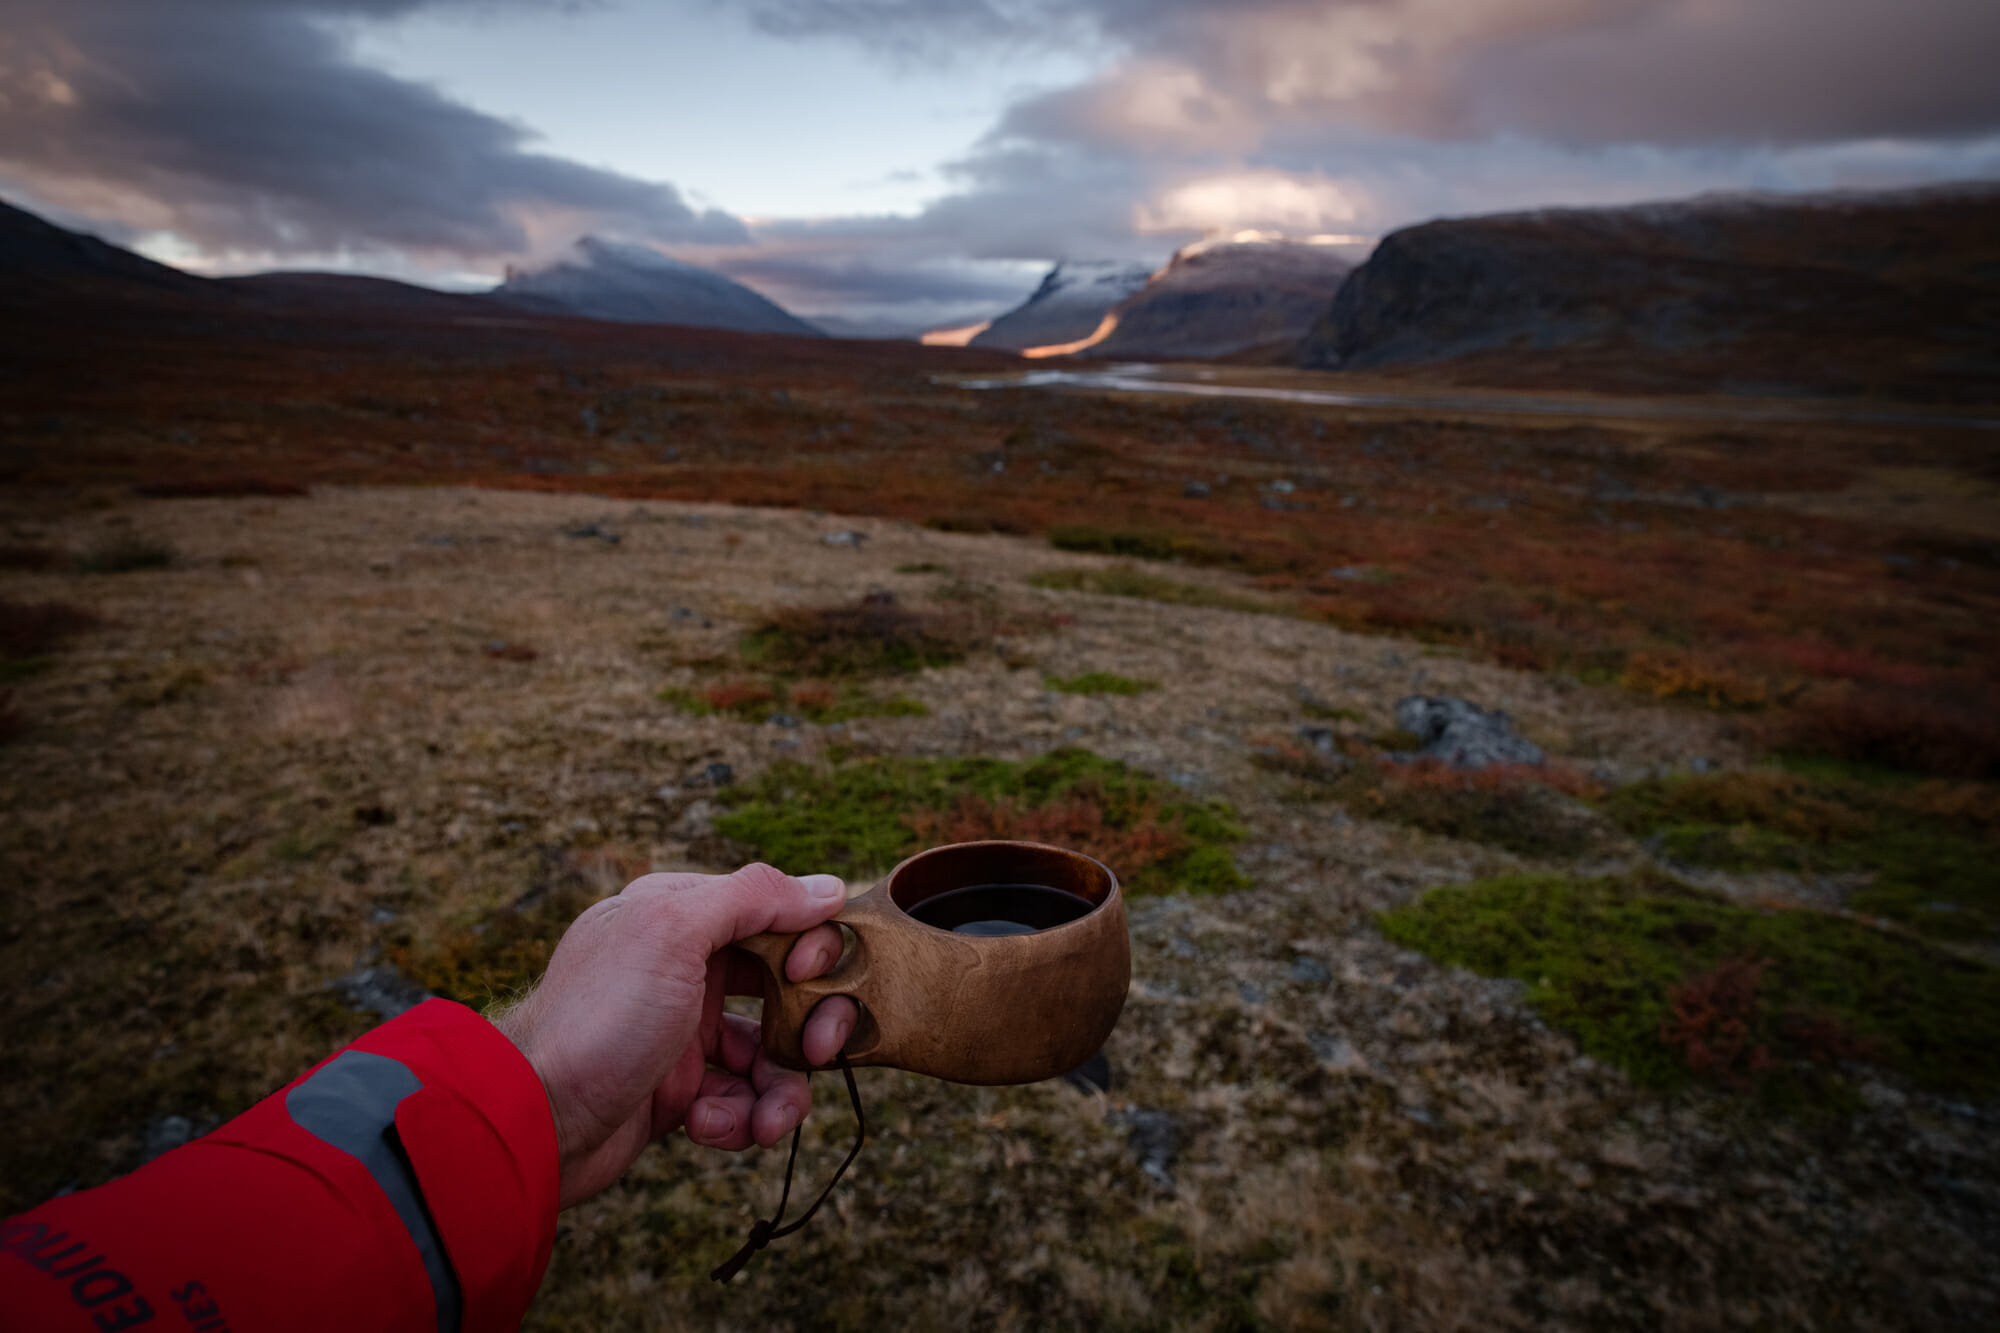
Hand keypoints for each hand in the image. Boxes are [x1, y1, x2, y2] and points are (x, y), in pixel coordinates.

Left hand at [493, 863, 863, 1207]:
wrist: (531, 1121)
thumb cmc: (596, 1018)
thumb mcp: (672, 932)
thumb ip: (754, 898)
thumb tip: (829, 886)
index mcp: (682, 915)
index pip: (777, 914)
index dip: (810, 944)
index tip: (807, 976)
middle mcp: (687, 968)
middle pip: (787, 986)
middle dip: (812, 1024)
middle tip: (818, 1053)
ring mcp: (684, 1031)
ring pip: (772, 1053)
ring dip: (780, 1090)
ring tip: (765, 1121)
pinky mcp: (680, 1091)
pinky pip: (742, 1100)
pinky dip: (739, 1118)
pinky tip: (705, 1126)